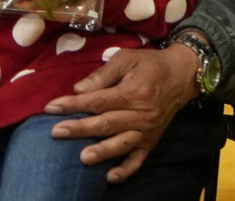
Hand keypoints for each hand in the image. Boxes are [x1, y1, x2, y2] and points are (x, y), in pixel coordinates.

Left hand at [46, 42, 198, 181]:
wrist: (183, 75)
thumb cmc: (150, 64)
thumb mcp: (127, 58)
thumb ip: (103, 73)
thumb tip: (79, 89)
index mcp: (133, 91)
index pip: (98, 100)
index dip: (74, 104)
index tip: (51, 107)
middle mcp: (141, 113)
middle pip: (106, 123)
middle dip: (79, 129)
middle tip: (56, 132)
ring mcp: (147, 129)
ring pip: (121, 143)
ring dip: (102, 151)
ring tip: (83, 158)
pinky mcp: (151, 140)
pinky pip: (138, 159)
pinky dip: (126, 170)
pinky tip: (110, 177)